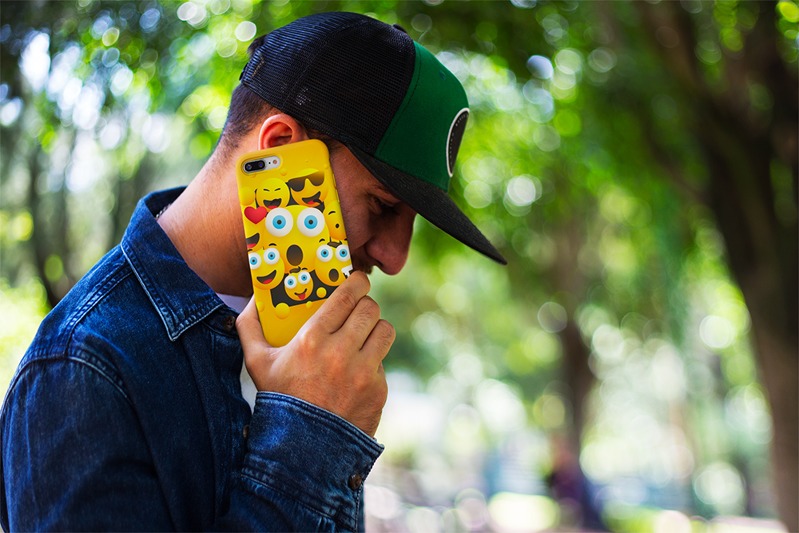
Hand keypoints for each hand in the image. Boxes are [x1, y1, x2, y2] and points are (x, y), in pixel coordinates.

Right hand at [236, 272, 393, 436]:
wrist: (302, 449)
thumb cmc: (278, 399)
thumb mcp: (256, 363)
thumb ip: (249, 327)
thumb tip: (252, 300)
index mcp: (312, 339)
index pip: (347, 295)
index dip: (357, 282)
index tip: (357, 280)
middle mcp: (341, 352)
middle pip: (370, 308)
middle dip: (365, 305)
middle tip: (358, 309)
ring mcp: (363, 372)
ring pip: (385, 330)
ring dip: (375, 329)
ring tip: (364, 335)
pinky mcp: (378, 390)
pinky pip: (383, 362)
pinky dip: (372, 363)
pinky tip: (357, 371)